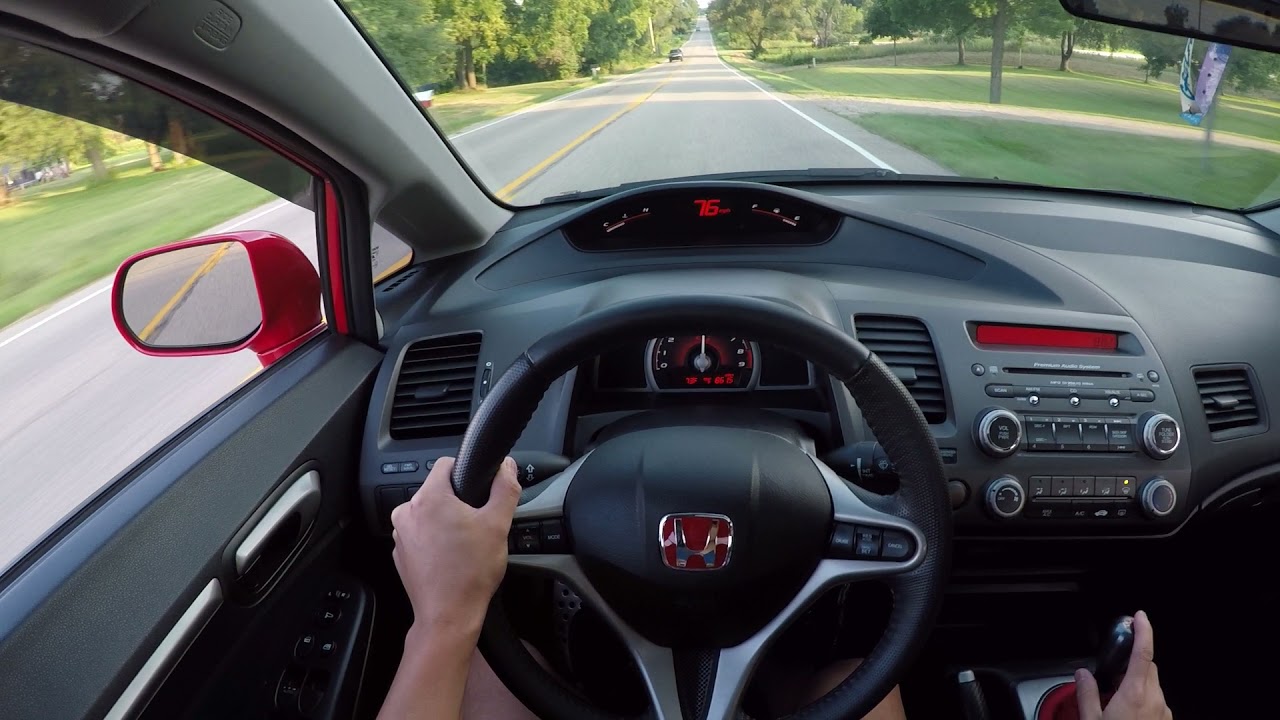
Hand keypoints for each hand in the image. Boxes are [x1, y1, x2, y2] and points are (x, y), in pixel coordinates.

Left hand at [390, 456, 520, 642]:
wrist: (448, 615)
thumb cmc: (470, 573)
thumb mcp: (498, 525)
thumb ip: (505, 489)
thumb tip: (506, 466)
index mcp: (429, 498)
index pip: (446, 464)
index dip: (466, 473)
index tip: (478, 492)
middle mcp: (407, 512)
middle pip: (437, 490)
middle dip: (457, 502)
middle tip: (476, 525)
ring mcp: (400, 534)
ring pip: (428, 513)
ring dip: (444, 521)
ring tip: (463, 544)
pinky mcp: (400, 553)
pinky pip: (420, 535)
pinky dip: (434, 540)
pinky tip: (450, 557)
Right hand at [1075, 610, 1172, 719]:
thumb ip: (1087, 694)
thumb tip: (1082, 674)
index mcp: (1134, 694)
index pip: (1143, 653)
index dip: (1144, 631)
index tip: (1140, 617)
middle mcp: (1154, 700)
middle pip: (1149, 667)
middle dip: (1133, 665)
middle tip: (1114, 677)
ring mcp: (1164, 712)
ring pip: (1153, 685)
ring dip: (1138, 684)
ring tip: (1119, 702)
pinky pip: (1157, 702)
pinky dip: (1145, 700)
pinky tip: (1130, 714)